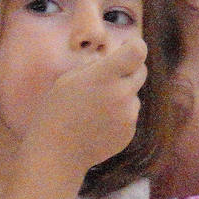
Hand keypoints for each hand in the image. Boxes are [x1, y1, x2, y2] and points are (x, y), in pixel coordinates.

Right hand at [28, 38, 147, 177]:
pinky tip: (97, 123)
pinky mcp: (129, 132)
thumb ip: (96, 66)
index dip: (134, 46)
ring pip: (134, 95)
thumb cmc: (56, 112)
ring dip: (122, 95)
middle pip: (142, 71)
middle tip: (108, 78)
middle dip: (129, 70)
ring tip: (95, 108)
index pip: (138, 51)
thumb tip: (114, 58)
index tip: (124, 48)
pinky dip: (119, 115)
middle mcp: (121, 94)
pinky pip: (130, 115)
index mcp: (104, 76)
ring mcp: (128, 116)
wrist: (57, 153)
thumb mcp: (69, 79)